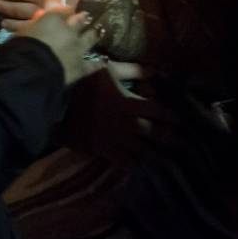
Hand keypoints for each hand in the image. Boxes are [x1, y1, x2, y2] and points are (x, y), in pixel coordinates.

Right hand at [15, 9, 98, 84]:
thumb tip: (35, 24)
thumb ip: (33, 26)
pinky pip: (92, 65)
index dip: (66, 10)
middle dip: (83, 18)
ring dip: (95, 34)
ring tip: (100, 31)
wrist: (33, 70)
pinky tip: (104, 61)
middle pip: (80, 21)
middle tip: (87, 16)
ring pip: (91, 38)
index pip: (64, 10)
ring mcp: (78, 49)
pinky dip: (98, 63)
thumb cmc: (22, 48)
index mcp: (54, 20)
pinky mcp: (81, 67)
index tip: (68, 10)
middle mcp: (70, 31)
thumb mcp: (23, 32)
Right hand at [57, 69, 179, 166]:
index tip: (180, 121)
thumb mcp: (107, 70)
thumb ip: (132, 70)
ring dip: (156, 155)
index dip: (170, 116)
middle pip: (153, 133)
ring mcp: (114, 138)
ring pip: (141, 150)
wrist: (55, 102)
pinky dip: (134, 166)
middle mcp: (125, 123)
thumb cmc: (82, 81)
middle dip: (169, 138)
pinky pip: (122, 162)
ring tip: (167, 160)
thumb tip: (155, 71)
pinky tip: (141, 168)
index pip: (156, 110)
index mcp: (128, 102)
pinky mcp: (102, 150)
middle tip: (182, 144)